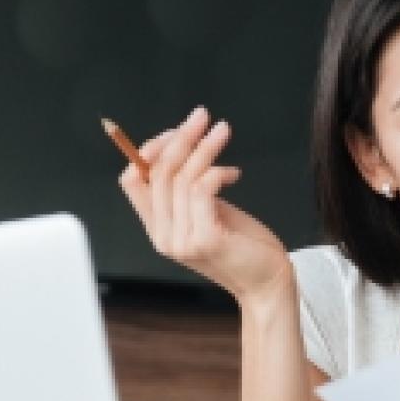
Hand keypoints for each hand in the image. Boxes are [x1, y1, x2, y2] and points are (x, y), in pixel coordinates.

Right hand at [117, 106, 290, 303]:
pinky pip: (201, 190)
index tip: (176, 131)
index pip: (132, 181)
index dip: (149, 150)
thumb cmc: (244, 246)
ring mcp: (182, 240)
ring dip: (204, 147)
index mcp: (158, 228)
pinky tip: (234, 173)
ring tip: (223, 131)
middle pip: (157, 172)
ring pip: (182, 177)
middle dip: (181, 137)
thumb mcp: (210, 212)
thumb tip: (184, 147)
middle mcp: (163, 235)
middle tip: (202, 116)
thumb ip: (190, 191)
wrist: (268, 284)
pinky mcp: (205, 239)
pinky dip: (216, 171)